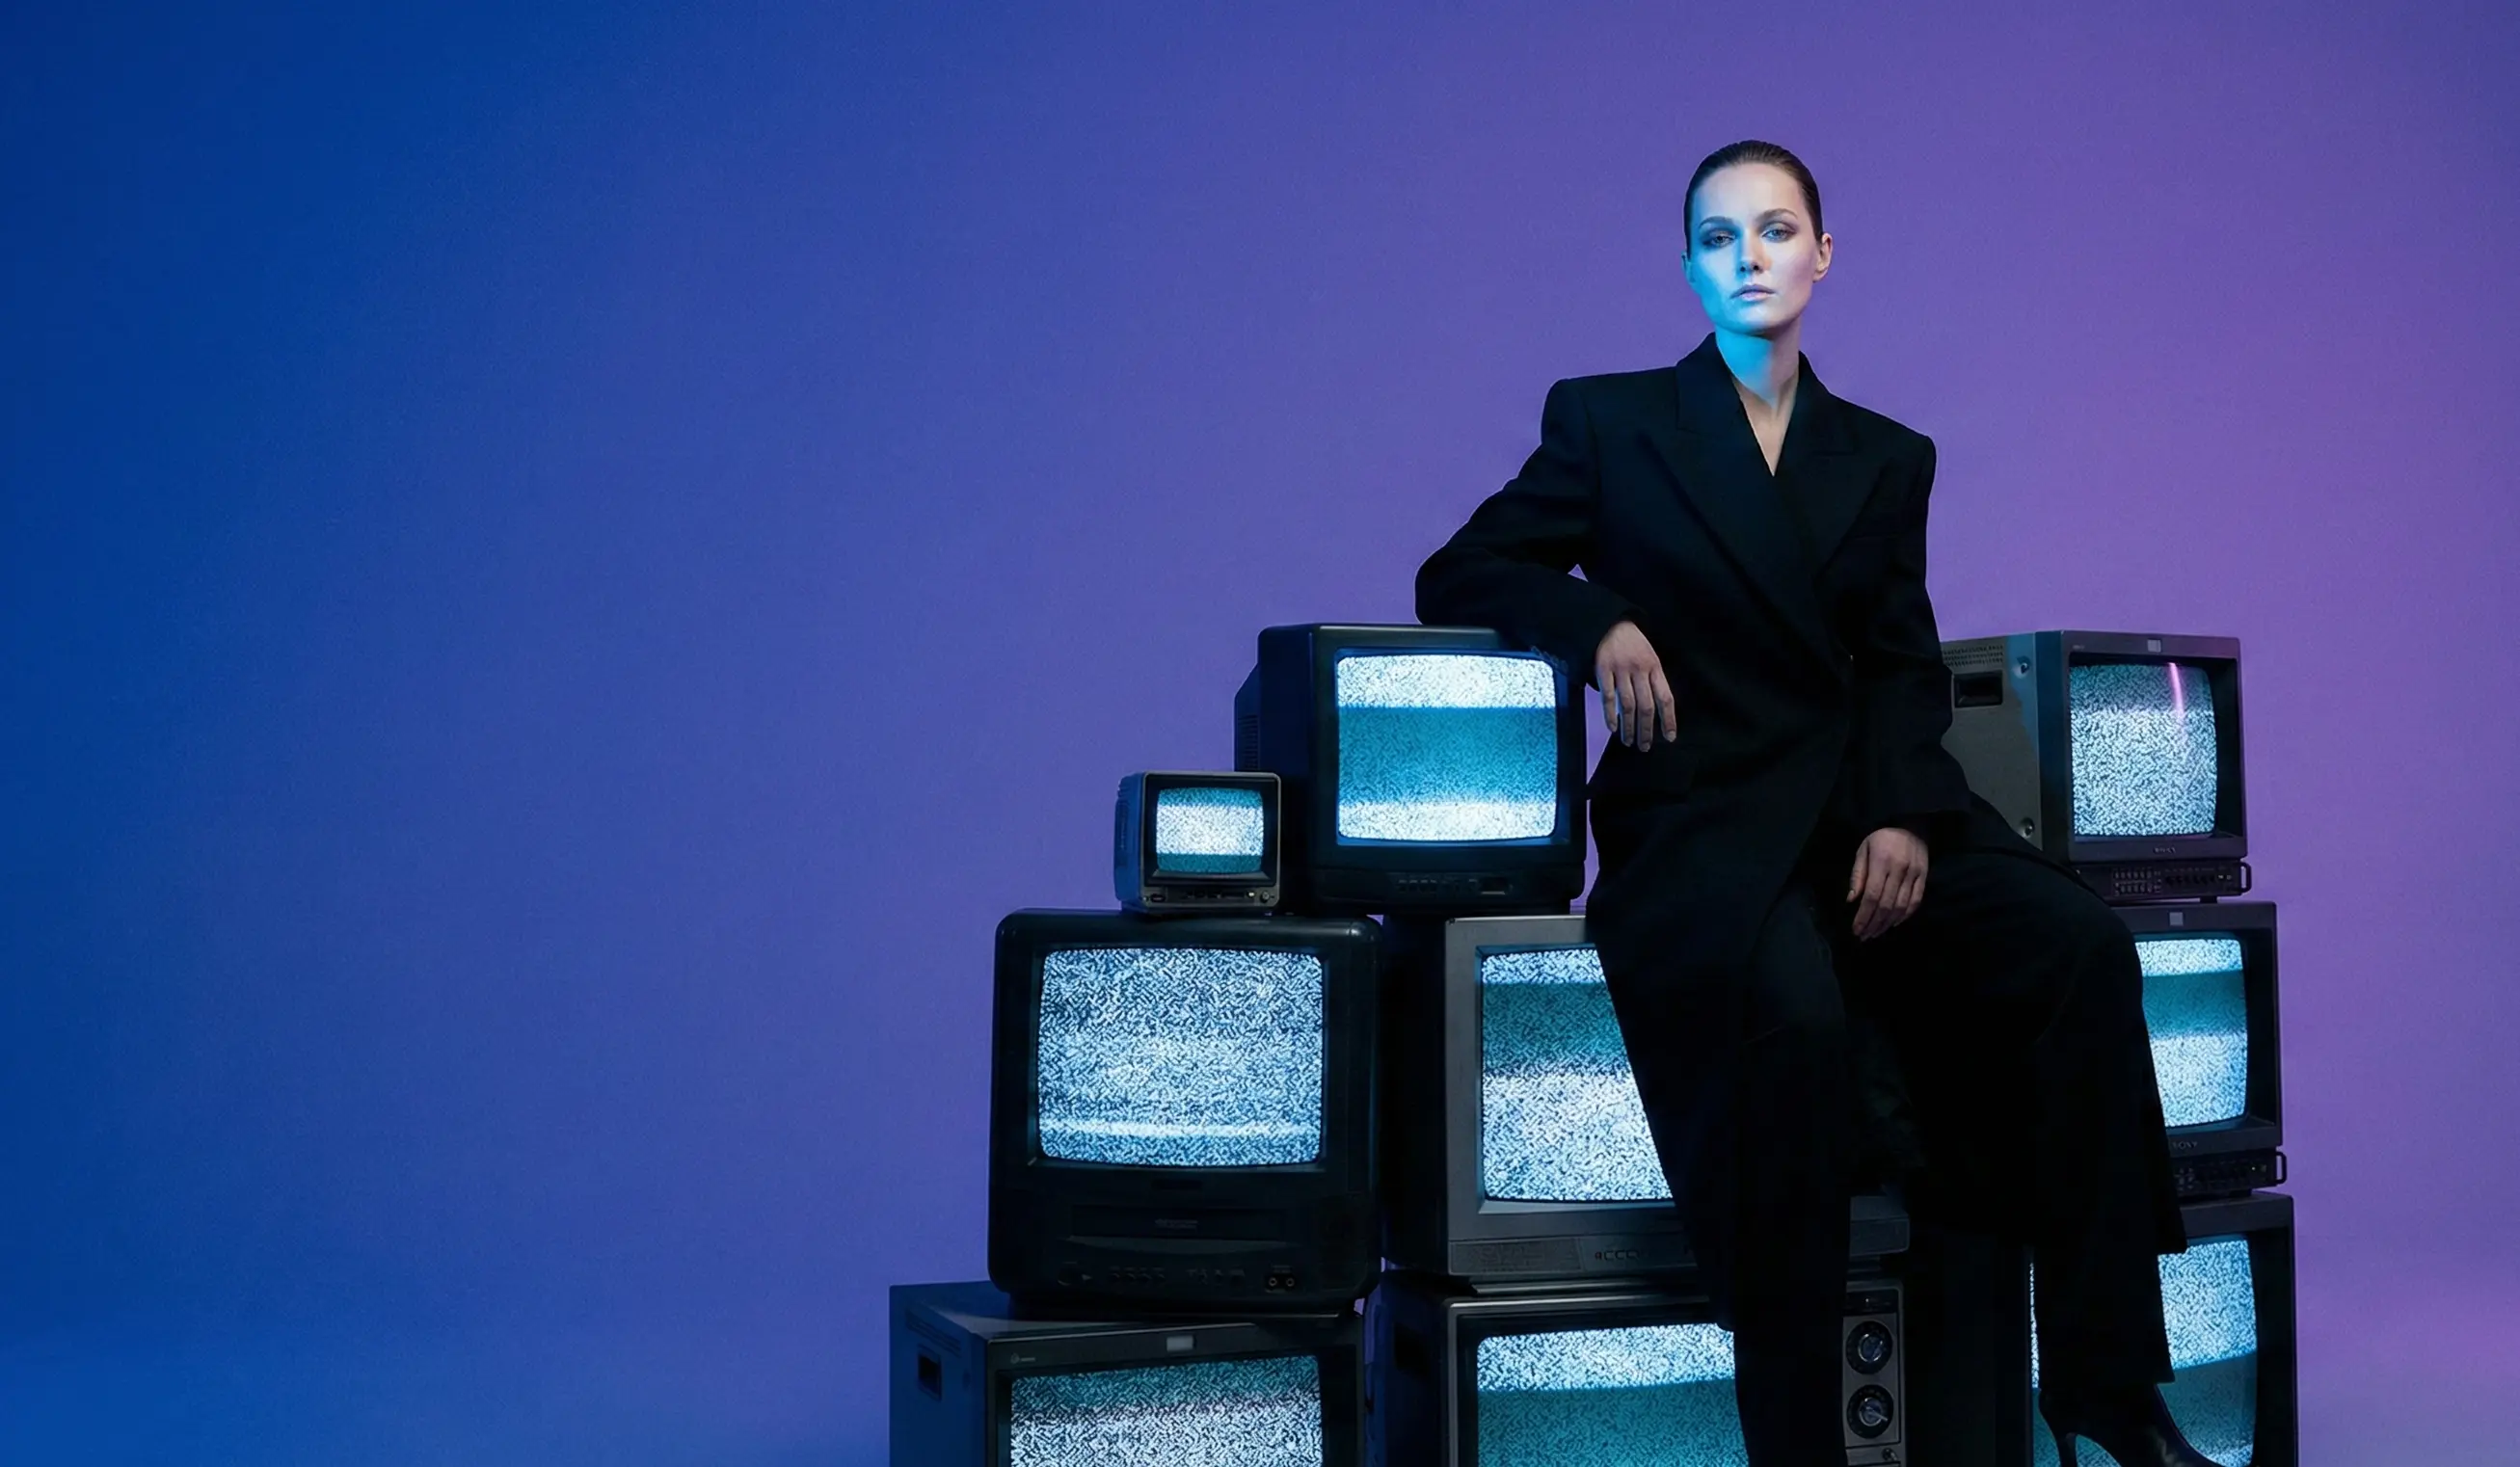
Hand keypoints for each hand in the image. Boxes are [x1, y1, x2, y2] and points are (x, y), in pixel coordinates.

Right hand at [1594, 621, 1678, 750]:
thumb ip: (1652, 679)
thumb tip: (1657, 709)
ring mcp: (1621, 669)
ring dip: (1629, 726)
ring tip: (1629, 741)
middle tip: (1645, 746)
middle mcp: (1640, 669)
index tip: (1669, 737)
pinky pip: (1608, 697)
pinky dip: (1610, 715)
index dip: (1668, 719)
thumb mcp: (1649, 656)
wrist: (1609, 623)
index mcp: (1655, 667)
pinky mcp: (1603, 669)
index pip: (1665, 698)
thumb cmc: (1631, 643)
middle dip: (1646, 730)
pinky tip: (1613, 727)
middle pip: (1646, 706)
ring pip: (1628, 705)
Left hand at [1847, 827, 1927, 940]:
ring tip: (1876, 933)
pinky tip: (1894, 924)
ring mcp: (1914, 874)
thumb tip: (1851, 900)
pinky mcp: (1924, 877)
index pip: (1871, 896)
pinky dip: (1905, 916)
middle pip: (1885, 905)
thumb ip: (1857, 875)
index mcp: (1881, 862)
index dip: (1863, 916)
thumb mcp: (1863, 850)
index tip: (1856, 929)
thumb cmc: (1881, 837)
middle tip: (1864, 936)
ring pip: (1901, 907)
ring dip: (1887, 923)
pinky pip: (1916, 901)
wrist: (1911, 823)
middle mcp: (1899, 870)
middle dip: (1873, 924)